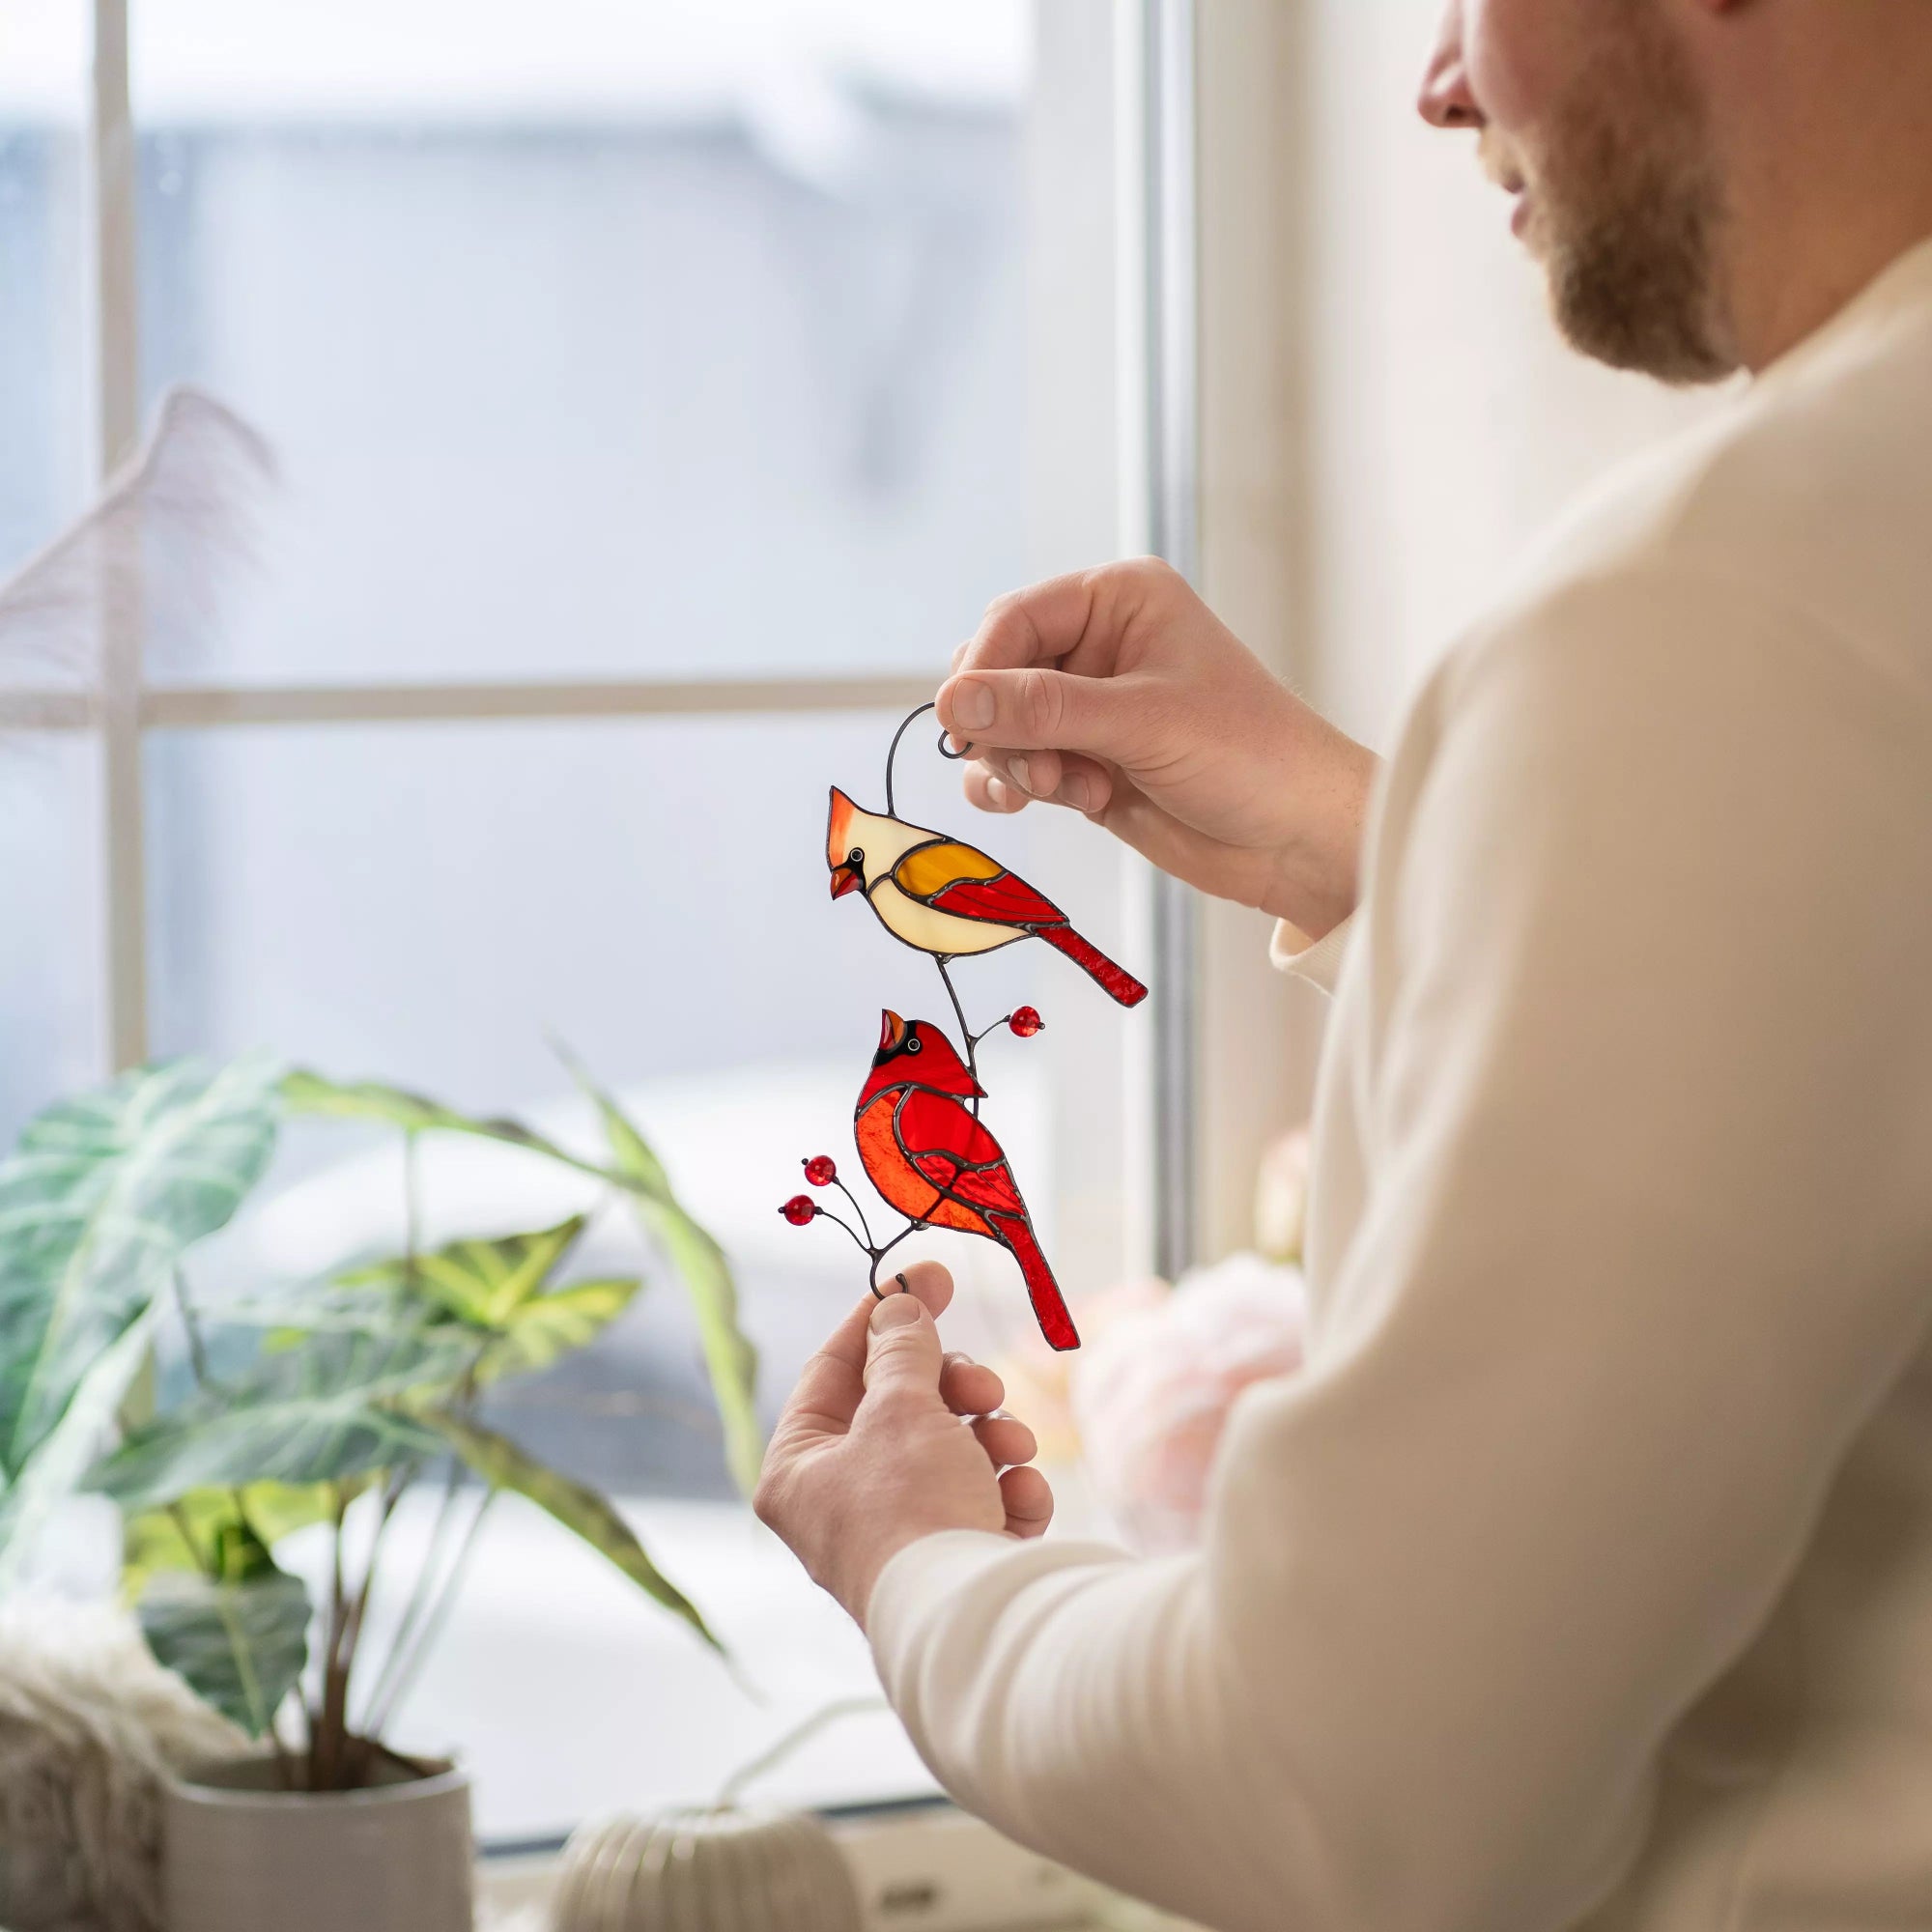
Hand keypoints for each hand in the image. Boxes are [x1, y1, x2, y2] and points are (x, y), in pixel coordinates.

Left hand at [754, 1262, 1052, 1626]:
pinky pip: (983, 1499)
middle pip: (900, 1407)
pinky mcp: (954, 1561)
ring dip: (989, 1436)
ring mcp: (900, 1535)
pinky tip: (1020, 1495)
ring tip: (1009, 1447)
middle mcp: (840, 1504)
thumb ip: (900, 1346)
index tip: (929, 1274)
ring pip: (951, 1448)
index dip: (883, 1315)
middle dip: (954, 1388)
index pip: (833, 1368)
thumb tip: (897, 1305)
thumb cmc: (912, 1509)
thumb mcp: (899, 1406)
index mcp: (799, 1469)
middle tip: (982, 1384)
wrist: (970, 1617)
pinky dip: (1007, 1488)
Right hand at [937, 559, 1378, 940]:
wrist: (1297, 838)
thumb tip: (952, 703)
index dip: (982, 671)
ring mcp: (1089, 707)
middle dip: (1001, 725)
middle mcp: (1098, 645)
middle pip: (996, 672)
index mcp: (1119, 601)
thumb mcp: (1144, 722)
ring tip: (1065, 787)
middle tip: (1036, 768)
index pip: (1014, 619)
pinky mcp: (1084, 760)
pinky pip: (1017, 765)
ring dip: (1015, 762)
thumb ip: (1043, 711)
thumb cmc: (1251, 757)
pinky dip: (1022, 786)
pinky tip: (1068, 799)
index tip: (962, 724)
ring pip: (999, 725)